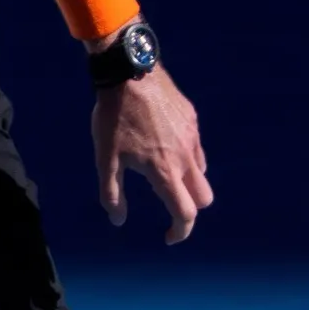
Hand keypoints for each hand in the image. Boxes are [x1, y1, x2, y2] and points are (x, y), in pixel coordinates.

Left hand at [93, 68, 213, 242]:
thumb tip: (118, 220)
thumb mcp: (105, 159)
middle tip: (169, 207)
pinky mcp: (192, 120)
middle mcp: (185, 157)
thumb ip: (112, 193)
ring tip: (163, 174)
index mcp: (164, 171)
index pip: (185, 214)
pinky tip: (165, 147)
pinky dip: (187, 158)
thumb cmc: (112, 118)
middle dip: (190, 209)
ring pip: (202, 172)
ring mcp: (192, 137)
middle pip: (203, 198)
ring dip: (189, 183)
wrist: (128, 73)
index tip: (168, 237)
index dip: (180, 232)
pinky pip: (197, 148)